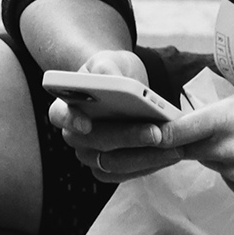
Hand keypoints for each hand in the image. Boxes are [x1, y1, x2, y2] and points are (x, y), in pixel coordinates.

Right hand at [47, 49, 166, 174]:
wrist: (127, 88)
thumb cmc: (114, 72)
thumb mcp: (111, 61)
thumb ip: (107, 67)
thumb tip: (110, 78)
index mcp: (66, 105)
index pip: (59, 115)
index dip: (70, 120)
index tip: (86, 123)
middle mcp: (74, 136)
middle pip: (96, 141)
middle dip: (128, 138)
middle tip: (157, 133)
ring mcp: (90, 156)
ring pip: (114, 164)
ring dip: (146, 157)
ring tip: (174, 146)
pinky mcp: (109, 170)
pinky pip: (128, 174)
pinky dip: (151, 165)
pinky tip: (172, 154)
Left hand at [153, 87, 233, 202]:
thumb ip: (215, 113)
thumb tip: (192, 123)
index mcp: (222, 120)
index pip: (174, 133)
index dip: (156, 137)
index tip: (145, 138)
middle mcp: (225, 151)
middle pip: (192, 152)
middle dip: (199, 144)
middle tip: (227, 134)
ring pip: (216, 168)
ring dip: (226, 159)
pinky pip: (233, 183)